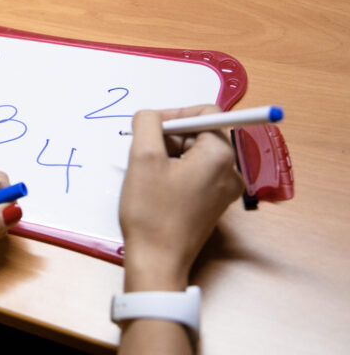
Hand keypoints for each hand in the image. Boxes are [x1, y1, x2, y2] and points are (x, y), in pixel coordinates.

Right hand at [119, 105, 243, 290]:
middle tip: (144, 156)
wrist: (158, 261)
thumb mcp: (143, 157)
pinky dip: (174, 173)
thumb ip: (147, 123)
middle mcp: (231, 170)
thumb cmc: (152, 212)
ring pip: (194, 154)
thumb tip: (150, 115)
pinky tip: (156, 188)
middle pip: (199, 134)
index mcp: (220, 155)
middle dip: (168, 138)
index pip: (205, 113)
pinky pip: (196, 174)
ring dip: (169, 156)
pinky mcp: (213, 204)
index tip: (148, 129)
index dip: (174, 114)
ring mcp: (224, 190)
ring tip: (148, 176)